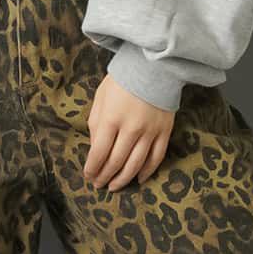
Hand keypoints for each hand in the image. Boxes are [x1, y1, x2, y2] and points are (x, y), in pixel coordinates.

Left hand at [85, 71, 174, 189]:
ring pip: (136, 164)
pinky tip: (139, 179)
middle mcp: (131, 128)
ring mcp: (150, 132)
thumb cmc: (122, 80)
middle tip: (98, 185)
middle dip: (105, 176)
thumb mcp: (101, 98)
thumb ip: (96, 124)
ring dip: (123, 179)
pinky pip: (156, 158)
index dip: (92, 168)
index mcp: (111, 119)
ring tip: (114, 186)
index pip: (99, 153)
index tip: (88, 176)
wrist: (153, 67)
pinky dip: (147, 171)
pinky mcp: (164, 132)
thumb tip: (95, 149)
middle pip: (116, 162)